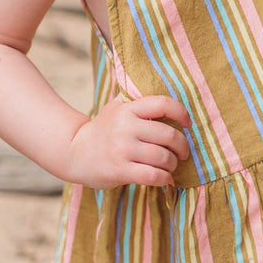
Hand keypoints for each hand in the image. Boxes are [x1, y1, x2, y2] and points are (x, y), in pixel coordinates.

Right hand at [65, 95, 191, 188]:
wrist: (74, 152)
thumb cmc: (102, 130)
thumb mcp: (116, 108)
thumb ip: (135, 98)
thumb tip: (162, 83)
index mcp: (128, 108)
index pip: (163, 104)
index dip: (182, 112)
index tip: (188, 123)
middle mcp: (126, 126)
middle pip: (169, 135)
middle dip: (182, 147)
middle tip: (182, 153)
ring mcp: (122, 149)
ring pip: (163, 157)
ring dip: (173, 165)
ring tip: (171, 167)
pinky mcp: (120, 170)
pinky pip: (153, 175)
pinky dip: (165, 179)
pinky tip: (165, 179)